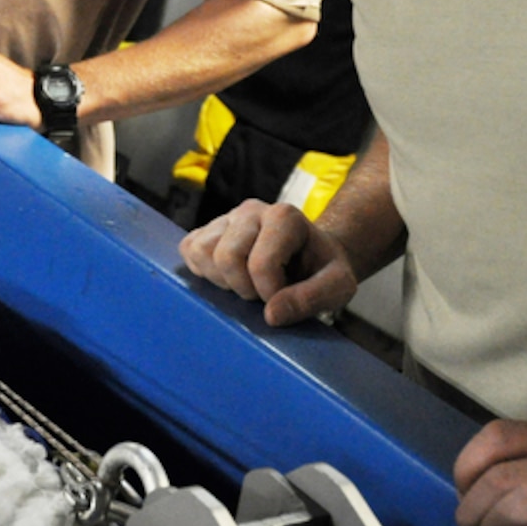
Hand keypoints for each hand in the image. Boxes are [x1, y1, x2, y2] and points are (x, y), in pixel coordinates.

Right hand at [178, 200, 359, 325]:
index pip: (260, 264)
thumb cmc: (324, 270)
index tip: (285, 297)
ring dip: (222, 280)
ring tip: (246, 284)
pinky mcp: (208, 229)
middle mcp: (251, 210)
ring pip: (202, 252)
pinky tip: (228, 278)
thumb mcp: (338, 286)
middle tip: (263, 293)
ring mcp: (226, 217)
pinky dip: (203, 271)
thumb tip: (271, 315)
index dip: (270, 293)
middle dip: (244, 288)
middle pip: (226, 257)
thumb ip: (312, 299)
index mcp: (284, 217)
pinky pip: (188, 250)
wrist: (313, 255)